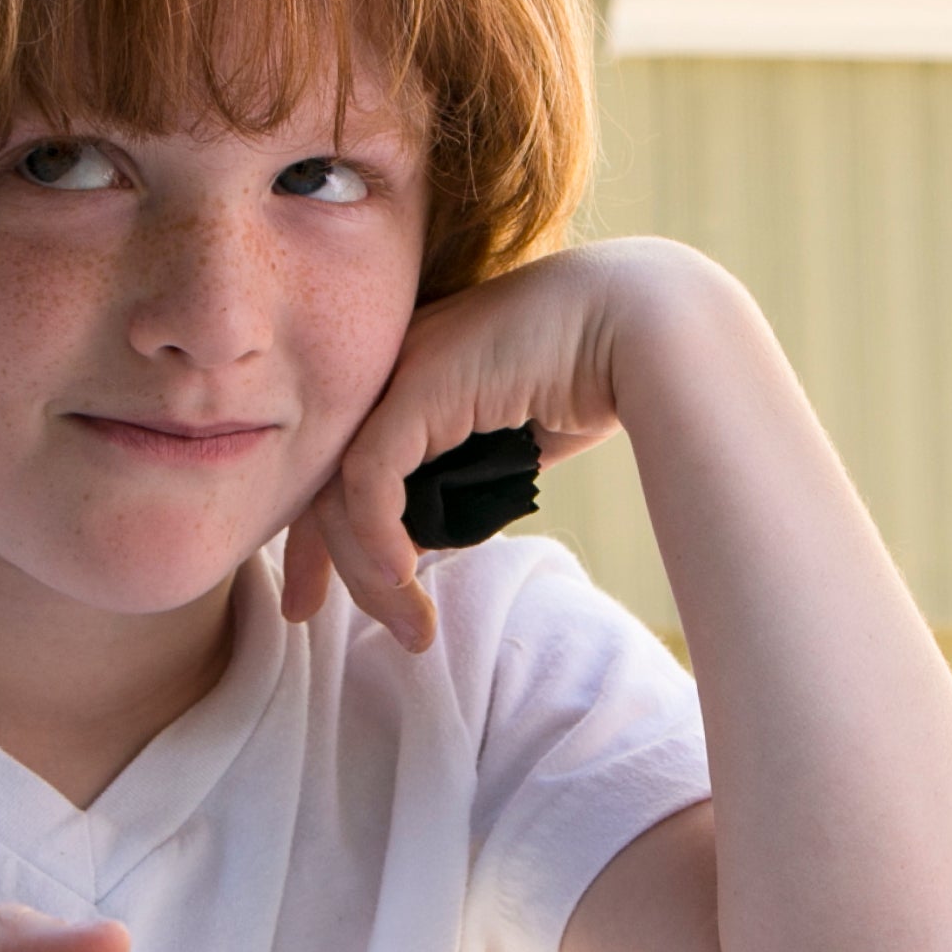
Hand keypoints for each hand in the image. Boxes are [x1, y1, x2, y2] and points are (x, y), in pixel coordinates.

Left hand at [281, 242, 650, 648]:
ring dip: (368, 572)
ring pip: (341, 489)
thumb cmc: (586, 377)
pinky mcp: (417, 385)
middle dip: (317, 559)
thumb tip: (420, 539)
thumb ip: (451, 476)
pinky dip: (377, 536)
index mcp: (396, 377)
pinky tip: (404, 575)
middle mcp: (384, 370)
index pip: (328, 463)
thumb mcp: (498, 439)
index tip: (313, 597)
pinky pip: (371, 477)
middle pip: (320, 479)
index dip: (314, 535)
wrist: (638, 325)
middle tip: (314, 617)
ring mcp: (396, 372)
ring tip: (412, 625)